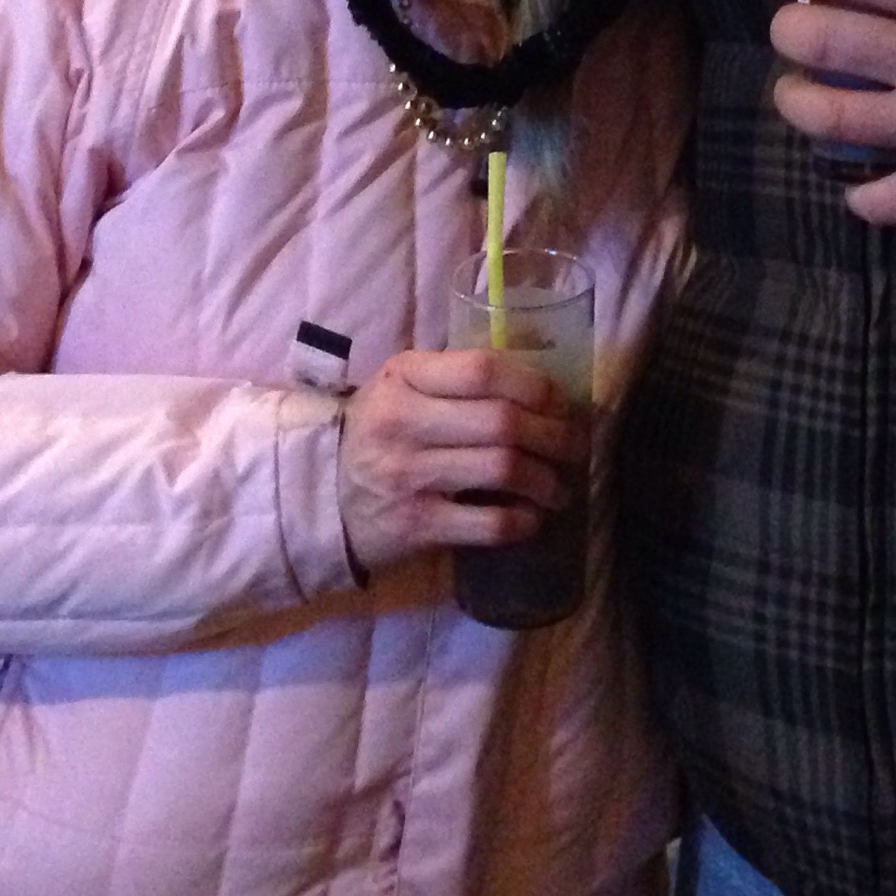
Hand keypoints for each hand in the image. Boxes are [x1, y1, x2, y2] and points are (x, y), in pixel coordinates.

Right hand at [336, 349, 587, 574]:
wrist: (321, 496)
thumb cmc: (379, 433)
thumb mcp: (402, 388)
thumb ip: (456, 379)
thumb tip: (541, 384)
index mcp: (405, 378)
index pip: (483, 370)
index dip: (535, 384)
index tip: (559, 402)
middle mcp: (404, 422)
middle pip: (503, 421)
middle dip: (555, 435)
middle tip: (573, 447)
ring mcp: (408, 476)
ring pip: (503, 469)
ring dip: (547, 480)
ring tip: (560, 487)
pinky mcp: (416, 525)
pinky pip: (488, 524)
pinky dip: (522, 522)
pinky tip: (532, 519)